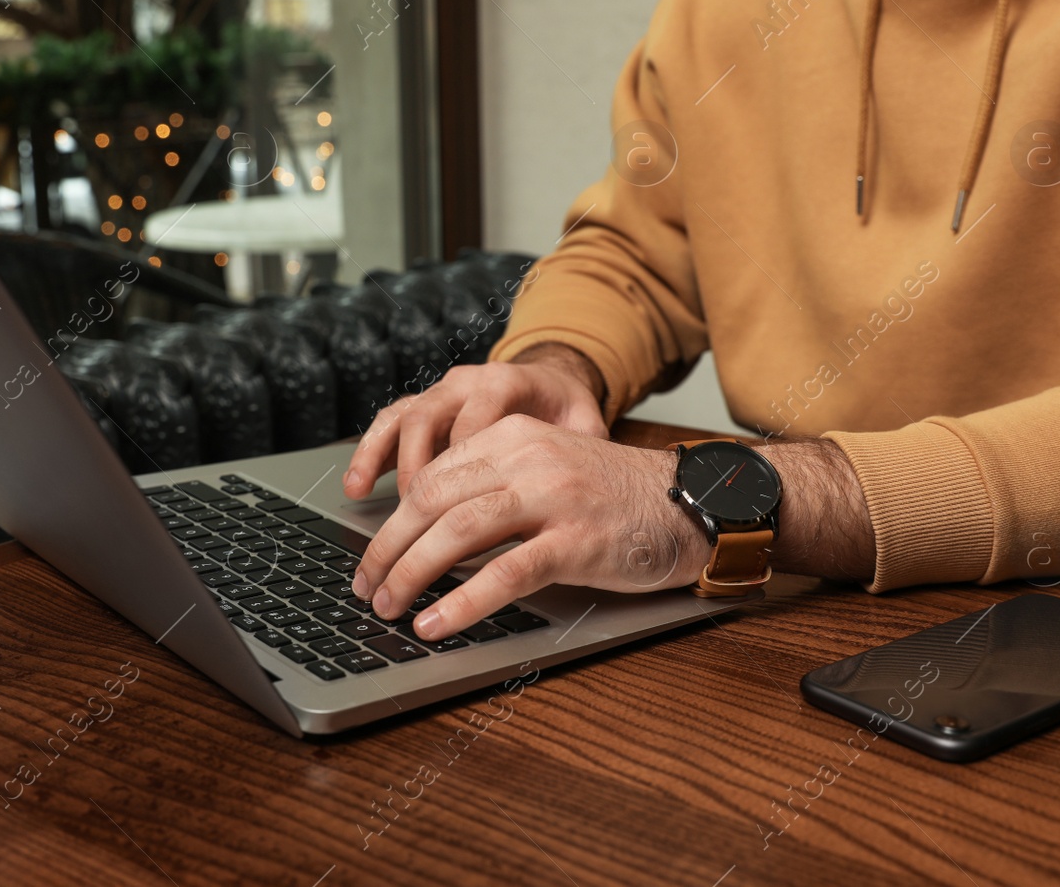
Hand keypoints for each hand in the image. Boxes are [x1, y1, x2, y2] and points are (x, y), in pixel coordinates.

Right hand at [342, 344, 606, 499]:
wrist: (553, 384)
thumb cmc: (567, 413)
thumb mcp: (584, 426)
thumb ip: (578, 451)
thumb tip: (577, 489)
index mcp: (508, 381)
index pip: (478, 415)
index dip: (463, 455)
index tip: (457, 500)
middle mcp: (468, 381)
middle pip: (430, 416)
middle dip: (414, 469)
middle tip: (409, 518)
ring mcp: (441, 393)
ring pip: (404, 418)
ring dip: (382, 459)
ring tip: (363, 497)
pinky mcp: (424, 407)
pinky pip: (389, 423)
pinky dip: (370, 453)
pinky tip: (356, 487)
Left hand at [351, 424, 876, 639]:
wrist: (695, 504)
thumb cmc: (617, 498)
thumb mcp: (550, 470)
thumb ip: (495, 485)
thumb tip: (427, 531)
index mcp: (515, 435)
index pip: (432, 474)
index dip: (393, 518)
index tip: (372, 555)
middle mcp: (529, 458)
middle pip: (434, 501)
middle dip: (389, 549)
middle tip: (364, 587)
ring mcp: (554, 499)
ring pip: (458, 533)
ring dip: (412, 573)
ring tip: (386, 607)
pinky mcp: (576, 542)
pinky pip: (504, 573)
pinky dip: (461, 602)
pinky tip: (435, 624)